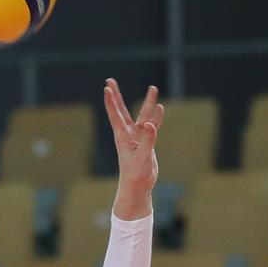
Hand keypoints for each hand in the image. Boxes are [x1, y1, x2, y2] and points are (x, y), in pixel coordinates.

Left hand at [103, 78, 163, 193]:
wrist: (138, 186)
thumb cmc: (135, 174)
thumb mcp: (142, 157)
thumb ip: (147, 140)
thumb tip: (149, 124)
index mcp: (122, 136)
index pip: (115, 115)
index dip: (111, 101)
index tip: (106, 88)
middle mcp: (128, 134)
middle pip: (122, 109)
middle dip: (117, 95)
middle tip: (110, 80)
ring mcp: (137, 137)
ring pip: (142, 115)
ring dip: (148, 103)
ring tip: (153, 88)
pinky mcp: (147, 142)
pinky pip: (153, 126)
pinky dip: (157, 118)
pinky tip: (161, 108)